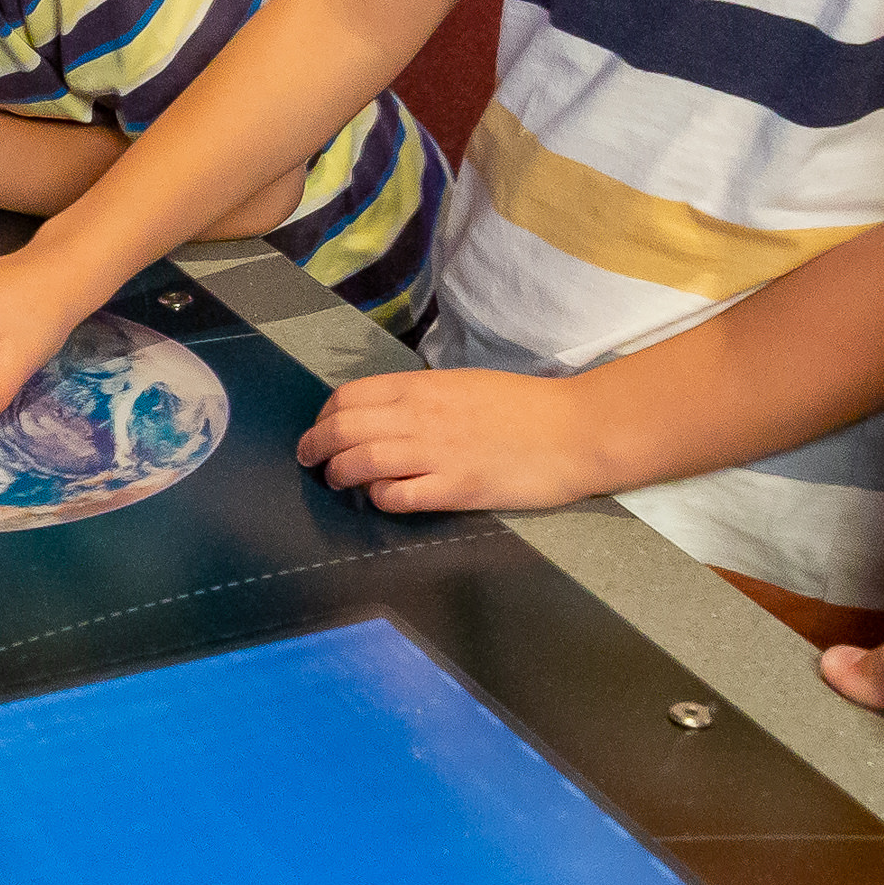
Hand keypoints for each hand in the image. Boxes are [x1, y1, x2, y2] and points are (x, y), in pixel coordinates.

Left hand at [290, 367, 609, 513]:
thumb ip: (422, 399)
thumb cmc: (524, 406)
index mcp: (421, 387)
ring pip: (361, 462)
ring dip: (338, 474)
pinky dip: (380, 499)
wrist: (573, 430)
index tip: (321, 429)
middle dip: (315, 446)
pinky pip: (398, 496)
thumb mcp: (463, 385)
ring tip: (336, 482)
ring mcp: (437, 453)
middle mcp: (420, 417)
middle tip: (310, 461)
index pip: (349, 397)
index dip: (324, 416)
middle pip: (343, 429)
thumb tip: (384, 416)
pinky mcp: (456, 489)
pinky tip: (382, 499)